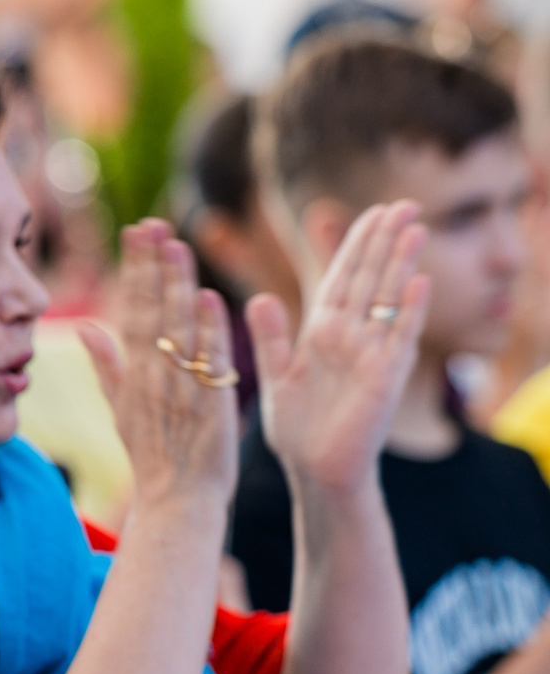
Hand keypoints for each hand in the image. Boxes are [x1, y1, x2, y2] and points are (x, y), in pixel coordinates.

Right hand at [80, 220, 239, 512]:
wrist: (176, 502)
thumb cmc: (152, 457)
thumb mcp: (120, 411)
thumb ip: (106, 367)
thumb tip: (86, 327)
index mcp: (132, 374)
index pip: (130, 310)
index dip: (134, 270)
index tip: (137, 233)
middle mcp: (153, 376)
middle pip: (150, 311)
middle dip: (151, 266)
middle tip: (153, 224)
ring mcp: (180, 389)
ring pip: (178, 329)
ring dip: (177, 286)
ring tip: (177, 246)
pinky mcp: (211, 403)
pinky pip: (209, 362)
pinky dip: (209, 331)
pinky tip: (209, 299)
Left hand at [255, 200, 427, 494]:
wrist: (316, 471)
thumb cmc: (297, 429)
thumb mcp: (276, 377)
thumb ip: (268, 338)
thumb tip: (257, 298)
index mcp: (321, 333)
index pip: (339, 278)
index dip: (352, 245)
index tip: (367, 211)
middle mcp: (350, 338)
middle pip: (368, 278)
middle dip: (384, 241)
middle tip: (402, 202)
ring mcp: (371, 355)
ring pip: (387, 299)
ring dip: (401, 263)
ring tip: (416, 226)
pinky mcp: (384, 378)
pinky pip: (398, 338)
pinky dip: (407, 311)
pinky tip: (417, 282)